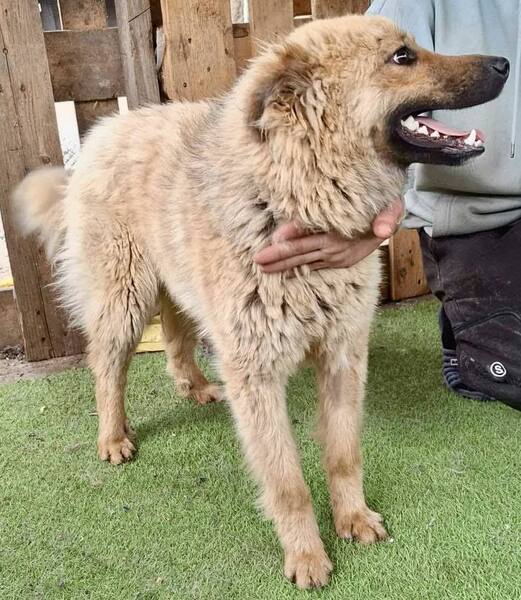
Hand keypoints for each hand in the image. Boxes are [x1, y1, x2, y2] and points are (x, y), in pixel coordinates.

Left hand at [253, 198, 403, 272]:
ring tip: (262, 268)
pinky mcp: (337, 262)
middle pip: (302, 251)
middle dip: (278, 256)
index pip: (314, 234)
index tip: (275, 239)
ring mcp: (335, 257)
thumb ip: (388, 218)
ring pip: (303, 261)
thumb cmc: (386, 210)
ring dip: (282, 264)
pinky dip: (296, 268)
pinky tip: (282, 271)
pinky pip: (313, 265)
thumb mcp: (391, 210)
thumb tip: (383, 230)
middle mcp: (336, 249)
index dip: (293, 235)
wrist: (392, 223)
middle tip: (258, 260)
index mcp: (344, 235)